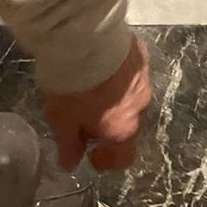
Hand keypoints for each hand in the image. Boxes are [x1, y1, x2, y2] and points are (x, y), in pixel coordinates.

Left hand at [43, 37, 151, 170]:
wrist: (87, 42)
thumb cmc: (74, 88)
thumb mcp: (62, 121)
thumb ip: (69, 145)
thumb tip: (71, 164)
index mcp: (123, 128)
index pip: (124, 157)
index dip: (107, 160)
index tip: (91, 153)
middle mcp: (140, 106)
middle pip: (126, 122)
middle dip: (108, 121)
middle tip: (84, 112)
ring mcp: (144, 78)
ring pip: (130, 95)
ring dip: (115, 96)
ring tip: (93, 84)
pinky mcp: (141, 55)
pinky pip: (131, 70)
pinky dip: (119, 73)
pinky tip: (103, 64)